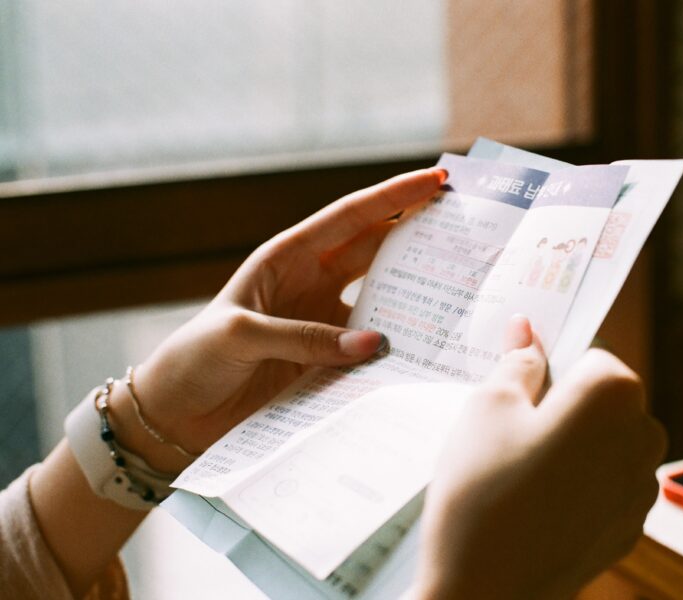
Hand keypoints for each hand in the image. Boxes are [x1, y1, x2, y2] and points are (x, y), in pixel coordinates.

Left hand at [112, 167, 445, 469]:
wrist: (175, 414)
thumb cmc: (196, 359)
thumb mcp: (244, 336)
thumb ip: (307, 337)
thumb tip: (375, 343)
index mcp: (287, 258)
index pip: (351, 217)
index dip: (394, 196)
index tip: (436, 179)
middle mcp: (311, 283)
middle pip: (375, 249)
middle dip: (417, 233)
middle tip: (465, 227)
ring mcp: (322, 321)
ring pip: (380, 296)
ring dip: (414, 291)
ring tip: (459, 287)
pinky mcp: (326, 358)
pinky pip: (369, 346)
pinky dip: (395, 345)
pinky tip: (423, 347)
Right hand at [411, 316, 666, 599]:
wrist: (485, 594)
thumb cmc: (481, 493)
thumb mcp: (487, 408)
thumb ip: (517, 361)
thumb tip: (526, 329)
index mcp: (612, 394)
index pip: (591, 353)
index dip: (552, 365)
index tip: (520, 383)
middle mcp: (642, 437)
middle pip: (605, 399)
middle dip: (565, 405)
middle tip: (511, 429)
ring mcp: (640, 489)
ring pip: (608, 442)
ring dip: (574, 445)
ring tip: (519, 470)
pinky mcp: (629, 528)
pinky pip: (607, 485)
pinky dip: (579, 485)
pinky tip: (536, 503)